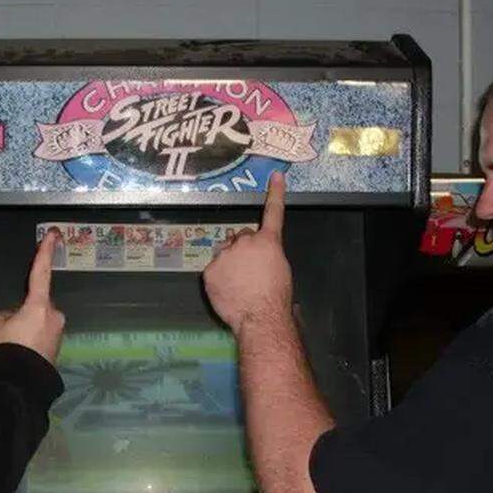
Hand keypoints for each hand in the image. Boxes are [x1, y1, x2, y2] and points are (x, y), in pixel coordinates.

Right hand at [0, 230, 65, 363]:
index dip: (45, 252)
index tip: (53, 235)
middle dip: (25, 312)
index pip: (41, 272)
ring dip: (29, 327)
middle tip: (9, 331)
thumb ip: (7, 312)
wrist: (19, 383)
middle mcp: (54, 316)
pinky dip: (33, 339)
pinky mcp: (59, 346)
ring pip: (40, 321)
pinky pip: (43, 335)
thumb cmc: (6, 350)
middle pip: (38, 304)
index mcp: (39, 306)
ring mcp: (59, 332)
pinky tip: (22, 352)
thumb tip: (15, 316)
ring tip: (14, 345)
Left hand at [202, 171, 292, 333]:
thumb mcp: (282, 271)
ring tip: (239, 284)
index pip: (273, 212)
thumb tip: (264, 263)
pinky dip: (219, 278)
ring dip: (230, 262)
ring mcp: (225, 255)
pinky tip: (228, 290)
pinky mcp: (210, 270)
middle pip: (242, 238)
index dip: (275, 193)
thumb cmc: (276, 298)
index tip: (275, 176)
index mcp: (268, 242)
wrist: (260, 316)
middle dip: (244, 249)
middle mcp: (246, 242)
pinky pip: (214, 270)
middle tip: (249, 271)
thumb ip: (270, 257)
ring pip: (226, 253)